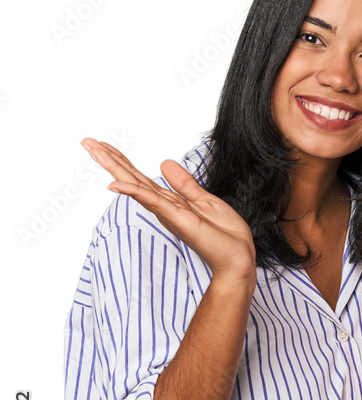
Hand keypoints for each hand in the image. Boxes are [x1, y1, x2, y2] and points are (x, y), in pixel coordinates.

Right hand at [82, 138, 255, 282]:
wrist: (238, 257)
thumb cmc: (224, 234)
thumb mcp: (204, 200)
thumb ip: (184, 183)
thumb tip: (165, 163)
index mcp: (170, 201)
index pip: (140, 177)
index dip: (122, 160)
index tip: (102, 145)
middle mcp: (164, 207)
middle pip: (132, 178)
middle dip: (109, 160)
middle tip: (86, 142)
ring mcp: (168, 213)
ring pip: (137, 185)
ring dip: (114, 168)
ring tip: (94, 151)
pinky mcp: (178, 219)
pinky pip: (153, 202)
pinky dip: (134, 192)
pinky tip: (115, 184)